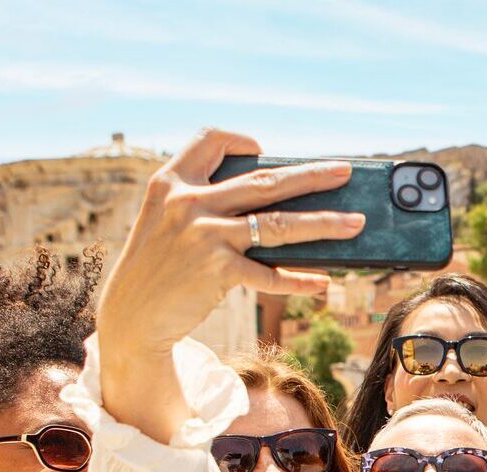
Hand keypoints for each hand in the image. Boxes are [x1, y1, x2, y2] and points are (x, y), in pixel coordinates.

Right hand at [96, 128, 362, 359]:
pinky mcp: (216, 271)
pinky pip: (269, 274)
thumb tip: (276, 204)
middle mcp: (188, 202)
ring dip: (323, 224)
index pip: (211, 140)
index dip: (240, 141)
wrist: (131, 315)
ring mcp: (203, 236)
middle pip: (263, 181)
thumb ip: (205, 203)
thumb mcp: (166, 221)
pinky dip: (299, 280)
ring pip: (277, 225)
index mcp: (172, 181)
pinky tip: (323, 283)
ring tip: (355, 223)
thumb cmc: (158, 266)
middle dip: (310, 176)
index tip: (263, 148)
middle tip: (345, 173)